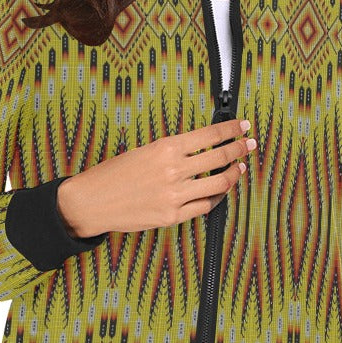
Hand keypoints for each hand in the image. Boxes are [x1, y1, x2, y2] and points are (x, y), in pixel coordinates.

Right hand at [57, 118, 257, 236]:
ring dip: (233, 174)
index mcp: (166, 148)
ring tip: (238, 168)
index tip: (243, 126)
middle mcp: (174, 171)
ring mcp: (175, 196)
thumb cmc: (114, 174)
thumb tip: (202, 147)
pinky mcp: (173, 216)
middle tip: (248, 144)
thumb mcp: (144, 151)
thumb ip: (173, 151)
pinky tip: (221, 191)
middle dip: (240, 149)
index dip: (232, 130)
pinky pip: (206, 206)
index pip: (211, 135)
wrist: (92, 202)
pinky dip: (218, 197)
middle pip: (221, 158)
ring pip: (219, 184)